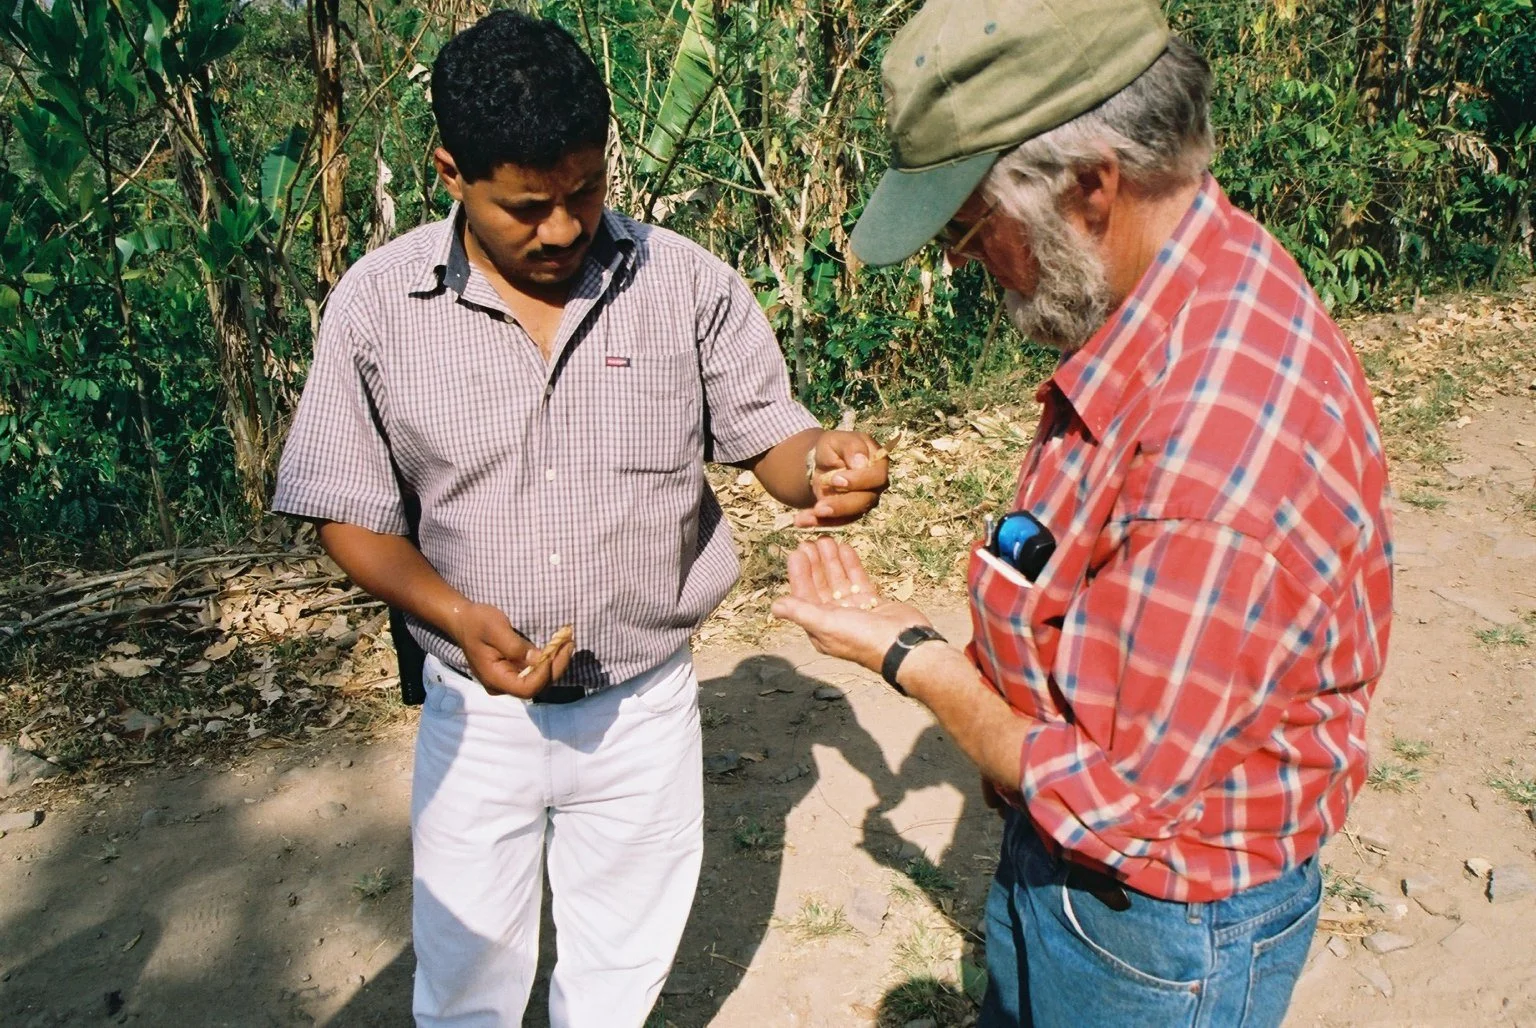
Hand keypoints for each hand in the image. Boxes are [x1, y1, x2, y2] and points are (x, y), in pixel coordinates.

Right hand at [448, 603, 573, 698]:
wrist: (464, 620)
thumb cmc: (477, 622)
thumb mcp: (496, 629)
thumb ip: (515, 647)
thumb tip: (538, 659)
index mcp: (494, 678)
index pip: (526, 688)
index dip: (545, 674)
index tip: (556, 651)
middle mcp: (501, 685)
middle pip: (536, 686)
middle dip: (556, 666)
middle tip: (569, 642)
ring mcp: (507, 681)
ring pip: (538, 680)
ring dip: (556, 663)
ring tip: (567, 642)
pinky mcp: (512, 673)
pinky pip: (534, 673)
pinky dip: (548, 661)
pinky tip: (558, 647)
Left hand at [770, 537, 932, 672]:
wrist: (904, 643)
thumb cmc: (864, 638)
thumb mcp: (827, 624)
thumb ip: (801, 612)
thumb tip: (775, 606)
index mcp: (821, 628)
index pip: (804, 597)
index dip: (799, 575)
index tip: (796, 553)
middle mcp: (836, 620)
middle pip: (820, 587)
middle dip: (814, 565)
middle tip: (809, 542)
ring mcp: (855, 610)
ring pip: (839, 581)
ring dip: (831, 561)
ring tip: (826, 540)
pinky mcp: (873, 603)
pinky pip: (858, 580)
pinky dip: (851, 565)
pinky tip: (845, 548)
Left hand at [796, 431, 888, 527]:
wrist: (821, 462)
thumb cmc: (834, 447)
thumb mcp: (838, 440)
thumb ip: (851, 446)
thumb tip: (861, 462)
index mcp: (878, 464)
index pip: (876, 477)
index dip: (858, 480)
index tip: (836, 480)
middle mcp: (875, 486)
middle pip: (866, 500)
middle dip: (842, 505)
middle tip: (820, 506)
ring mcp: (864, 501)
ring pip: (852, 515)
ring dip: (830, 518)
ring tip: (808, 516)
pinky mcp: (850, 513)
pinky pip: (837, 522)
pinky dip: (819, 522)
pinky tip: (802, 520)